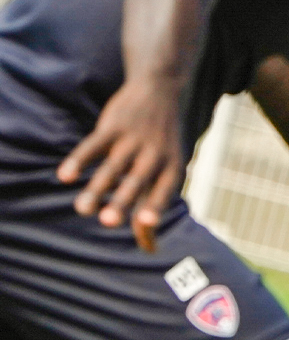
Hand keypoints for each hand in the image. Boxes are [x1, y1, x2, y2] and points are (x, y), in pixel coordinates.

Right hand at [58, 76, 185, 252]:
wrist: (160, 92)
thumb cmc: (162, 144)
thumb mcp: (167, 168)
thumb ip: (152, 205)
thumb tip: (149, 247)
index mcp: (173, 166)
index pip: (165, 189)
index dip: (154, 206)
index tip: (144, 223)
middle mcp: (156, 153)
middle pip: (137, 180)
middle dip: (122, 201)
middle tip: (108, 223)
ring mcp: (134, 138)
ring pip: (112, 166)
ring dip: (96, 188)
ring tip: (82, 210)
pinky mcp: (113, 126)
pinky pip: (94, 145)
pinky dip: (79, 159)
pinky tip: (64, 176)